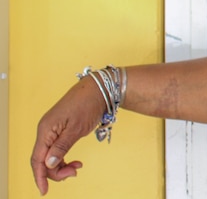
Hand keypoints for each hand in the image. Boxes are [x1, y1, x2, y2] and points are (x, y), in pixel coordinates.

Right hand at [30, 76, 106, 194]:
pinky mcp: (60, 129)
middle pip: (43, 159)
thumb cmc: (88, 105)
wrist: (98, 89)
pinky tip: (75, 161)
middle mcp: (46, 130)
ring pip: (50, 155)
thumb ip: (61, 147)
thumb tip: (48, 164)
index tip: (44, 192)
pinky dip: (64, 157)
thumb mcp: (76, 129)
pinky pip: (56, 149)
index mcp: (46, 130)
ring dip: (61, 165)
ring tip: (77, 166)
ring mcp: (52, 129)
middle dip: (56, 171)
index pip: (37, 159)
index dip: (40, 176)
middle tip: (75, 171)